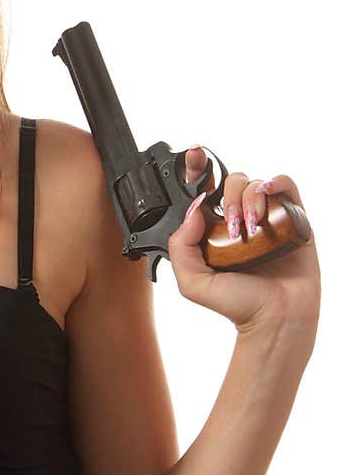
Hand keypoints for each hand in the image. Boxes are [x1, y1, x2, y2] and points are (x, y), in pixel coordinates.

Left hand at [167, 146, 319, 339]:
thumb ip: (180, 246)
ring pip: (256, 183)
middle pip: (231, 182)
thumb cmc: (237, 304)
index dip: (197, 168)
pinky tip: (269, 196)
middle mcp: (240, 217)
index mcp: (214, 227)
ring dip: (250, 199)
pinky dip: (276, 183)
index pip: (204, 188)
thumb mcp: (192, 282)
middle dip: (228, 198)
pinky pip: (286, 186)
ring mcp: (267, 216)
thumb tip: (193, 211)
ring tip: (252, 228)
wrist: (274, 320)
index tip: (193, 155)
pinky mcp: (294, 218)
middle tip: (232, 227)